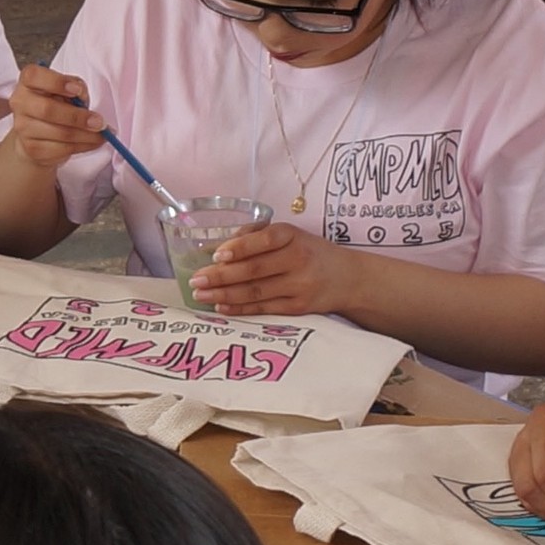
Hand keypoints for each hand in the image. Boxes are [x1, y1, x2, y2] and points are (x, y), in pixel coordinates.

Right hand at [3, 62, 107, 177]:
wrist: (37, 132)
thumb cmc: (55, 103)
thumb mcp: (66, 88)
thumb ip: (76, 88)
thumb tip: (83, 100)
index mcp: (28, 81)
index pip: (34, 76)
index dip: (57, 82)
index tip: (77, 90)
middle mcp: (20, 102)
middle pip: (48, 110)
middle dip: (78, 117)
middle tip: (98, 121)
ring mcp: (23, 128)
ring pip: (59, 133)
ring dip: (86, 135)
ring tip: (102, 134)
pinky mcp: (32, 148)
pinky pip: (62, 149)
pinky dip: (83, 146)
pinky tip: (93, 141)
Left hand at [187, 221, 355, 319]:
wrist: (348, 278)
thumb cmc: (310, 252)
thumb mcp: (291, 235)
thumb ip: (257, 235)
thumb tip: (220, 246)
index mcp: (293, 236)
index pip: (264, 240)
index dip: (240, 247)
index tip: (216, 255)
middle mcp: (298, 259)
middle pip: (255, 269)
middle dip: (221, 276)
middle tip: (196, 280)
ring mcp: (300, 285)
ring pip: (256, 291)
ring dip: (224, 294)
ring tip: (201, 295)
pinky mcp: (299, 307)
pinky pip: (264, 308)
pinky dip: (240, 308)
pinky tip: (221, 307)